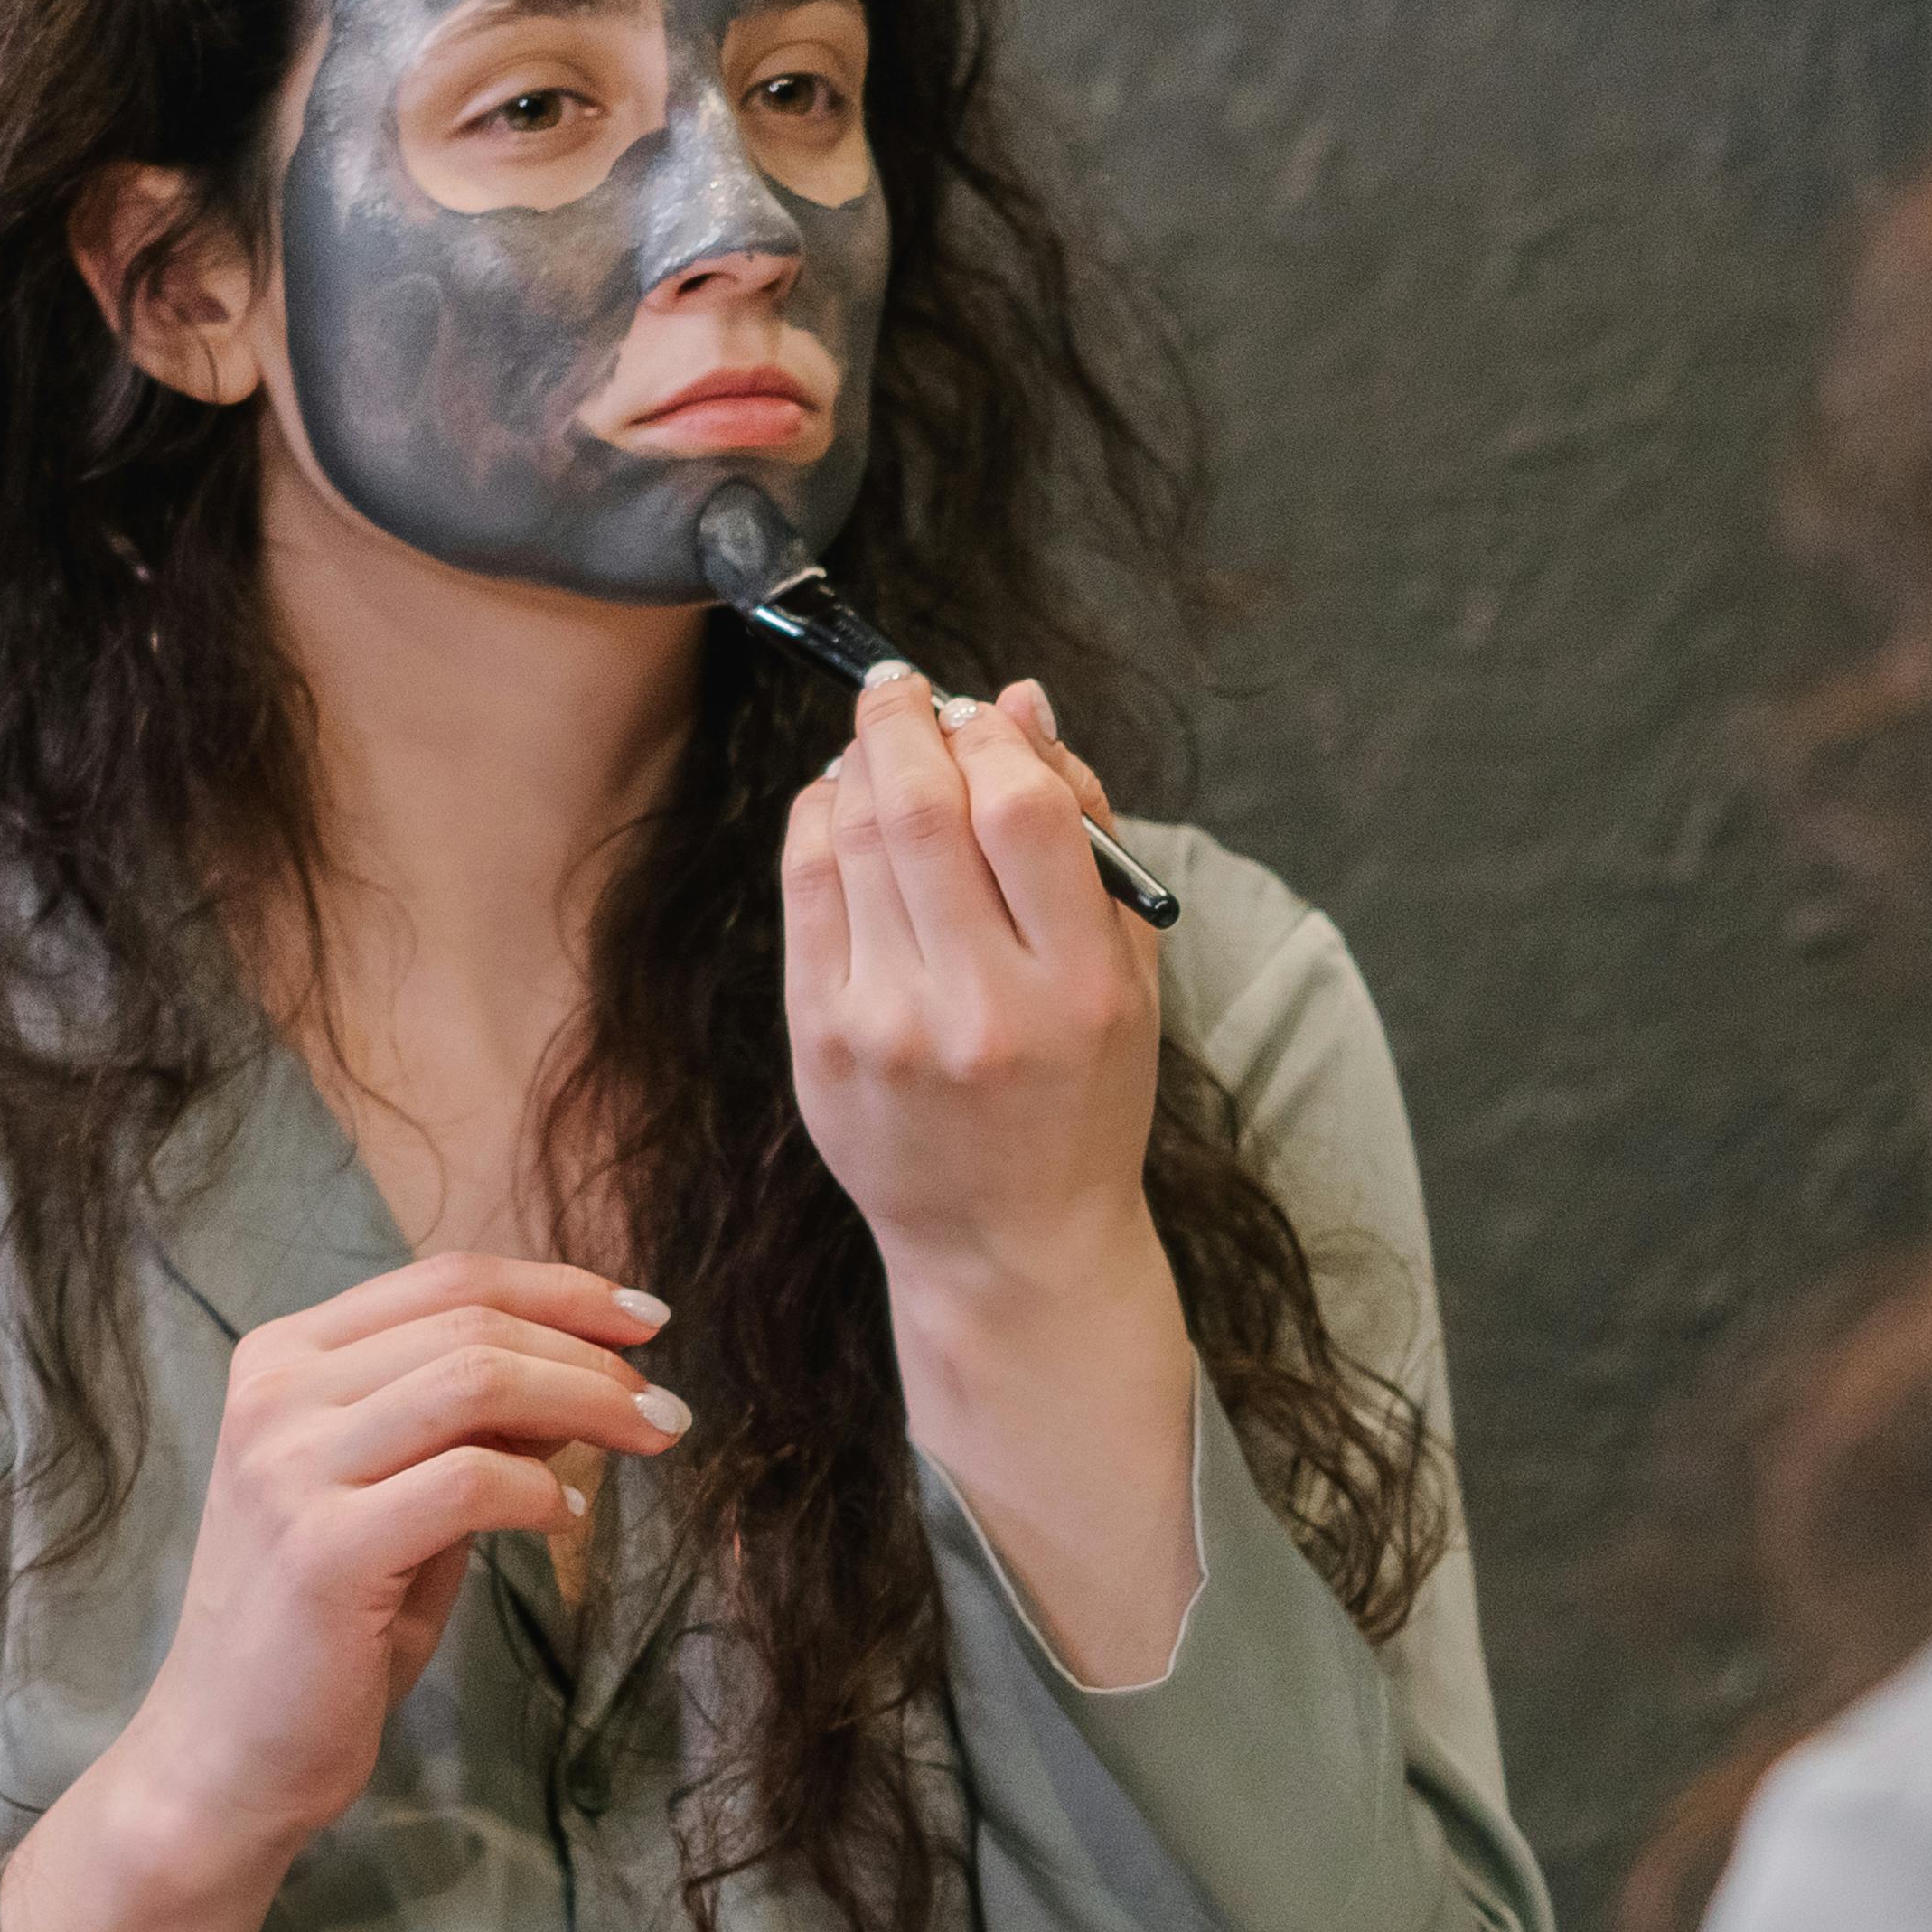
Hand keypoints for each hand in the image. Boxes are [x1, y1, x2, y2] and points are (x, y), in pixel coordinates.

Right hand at [111, 1252, 687, 1864]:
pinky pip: (470, 1482)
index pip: (444, 1279)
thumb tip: (582, 1373)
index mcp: (281, 1359)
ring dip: (588, 1404)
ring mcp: (288, 1467)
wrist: (228, 1754)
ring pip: (476, 1381)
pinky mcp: (322, 1548)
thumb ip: (470, 1430)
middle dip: (591, 1354)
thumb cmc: (323, 1631)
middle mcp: (274, 1395)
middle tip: (666, 1405)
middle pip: (470, 1321)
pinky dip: (541, 1492)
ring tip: (650, 1441)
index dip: (562, 1288)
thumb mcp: (400, 1500)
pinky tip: (570, 1518)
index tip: (645, 1320)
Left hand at [781, 666, 1163, 1305]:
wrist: (1007, 1240)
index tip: (985, 713)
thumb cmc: (1081, 1092)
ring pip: (853, 837)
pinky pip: (805, 888)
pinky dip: (819, 822)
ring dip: (860, 762)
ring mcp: (890, 1027)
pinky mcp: (820, 1040)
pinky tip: (843, 806)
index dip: (995, 734)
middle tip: (905, 691)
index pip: (1024, 810)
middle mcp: (982, 1008)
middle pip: (922, 810)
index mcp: (1080, 988)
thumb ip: (1087, 831)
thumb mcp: (1126, 973)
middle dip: (907, 722)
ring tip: (880, 741)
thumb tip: (1021, 703)